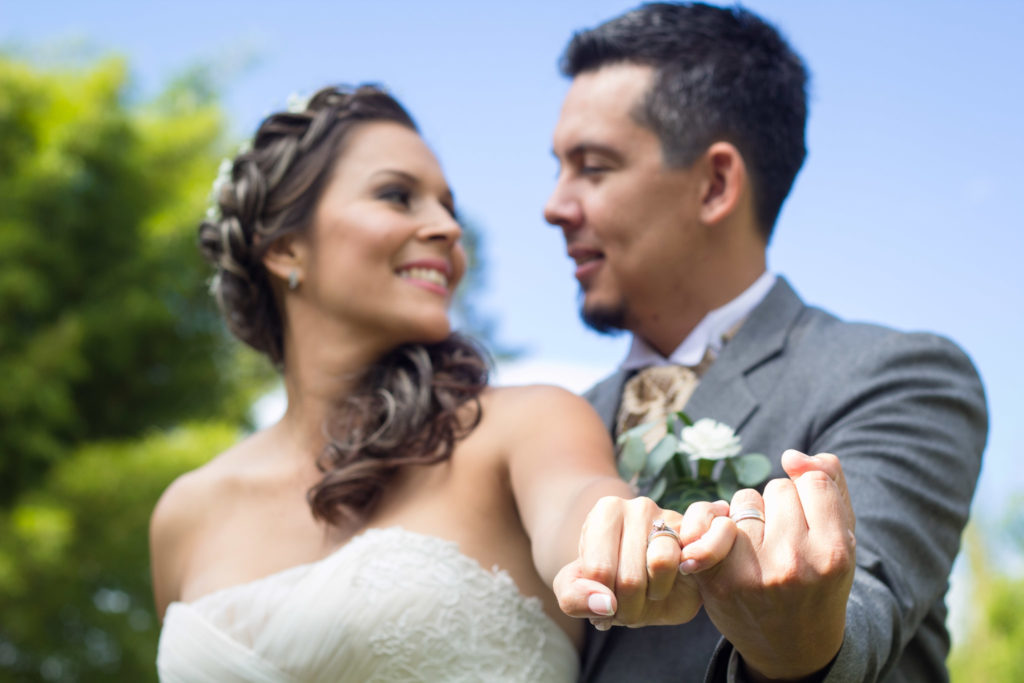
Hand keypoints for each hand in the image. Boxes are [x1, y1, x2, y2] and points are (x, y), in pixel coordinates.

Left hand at [554, 496, 736, 629]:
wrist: (646, 579)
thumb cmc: (608, 580)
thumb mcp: (577, 591)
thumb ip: (574, 598)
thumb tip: (603, 604)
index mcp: (605, 512)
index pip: (599, 572)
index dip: (603, 602)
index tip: (605, 603)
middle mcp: (639, 506)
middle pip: (629, 577)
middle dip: (629, 608)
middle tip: (627, 608)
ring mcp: (672, 515)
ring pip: (662, 563)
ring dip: (656, 596)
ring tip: (649, 594)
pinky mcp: (702, 530)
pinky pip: (699, 553)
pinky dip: (689, 576)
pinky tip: (682, 577)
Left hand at [694, 450, 855, 680]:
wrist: (792, 646)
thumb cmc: (820, 582)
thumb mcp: (843, 539)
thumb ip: (830, 485)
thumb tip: (792, 456)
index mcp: (833, 553)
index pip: (813, 481)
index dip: (809, 495)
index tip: (808, 519)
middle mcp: (793, 563)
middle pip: (777, 488)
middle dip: (779, 506)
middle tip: (785, 539)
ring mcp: (752, 573)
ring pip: (744, 499)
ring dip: (750, 515)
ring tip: (761, 547)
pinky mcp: (717, 579)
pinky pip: (712, 518)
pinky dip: (717, 525)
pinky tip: (726, 544)